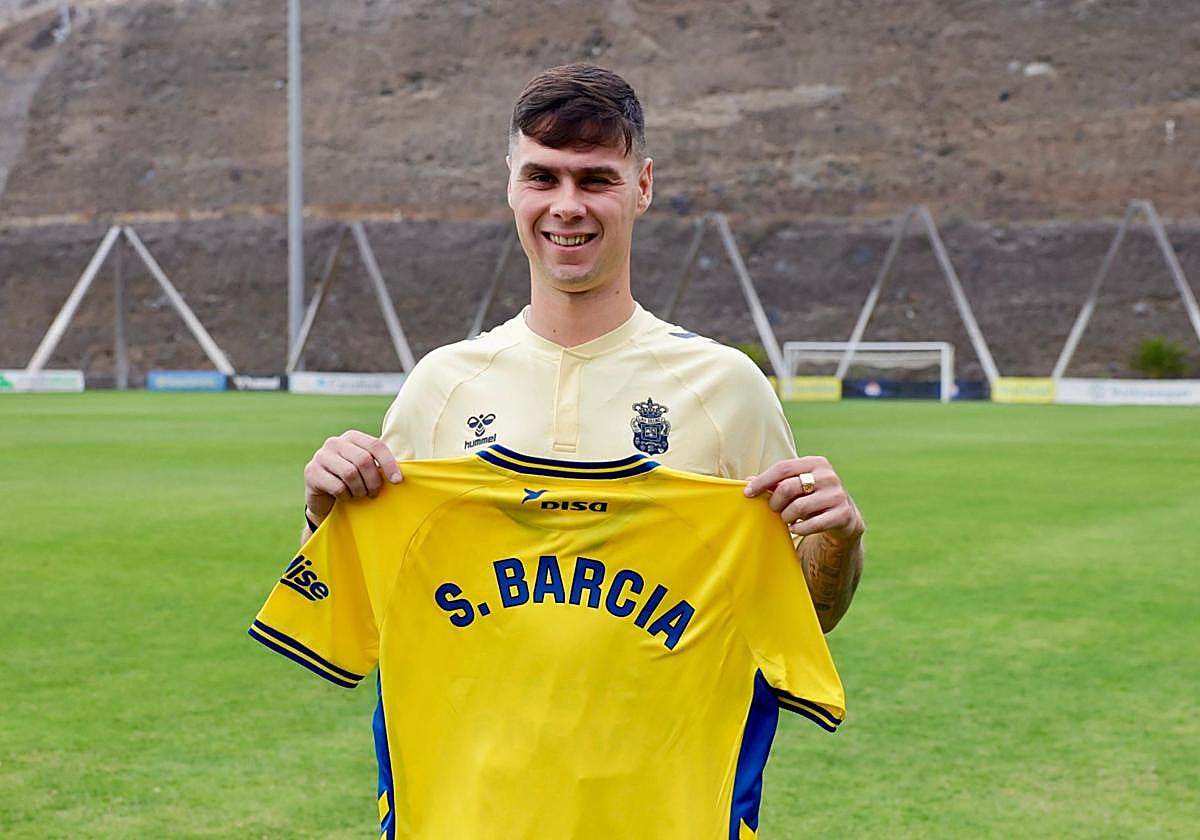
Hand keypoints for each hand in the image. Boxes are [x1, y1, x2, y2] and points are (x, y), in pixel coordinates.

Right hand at [303, 430, 400, 522]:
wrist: (325, 500)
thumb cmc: (353, 483)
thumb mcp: (367, 470)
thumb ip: (380, 465)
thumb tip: (401, 475)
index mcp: (352, 437)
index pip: (376, 445)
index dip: (389, 463)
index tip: (397, 481)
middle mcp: (335, 442)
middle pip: (364, 460)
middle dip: (373, 481)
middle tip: (374, 493)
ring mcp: (321, 455)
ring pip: (350, 473)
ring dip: (359, 490)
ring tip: (359, 495)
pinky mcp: (311, 471)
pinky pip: (337, 486)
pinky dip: (345, 496)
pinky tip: (344, 497)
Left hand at [744, 456, 864, 544]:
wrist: (844, 517)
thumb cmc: (811, 497)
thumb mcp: (796, 486)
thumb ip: (775, 482)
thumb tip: (747, 480)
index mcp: (816, 463)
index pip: (783, 468)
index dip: (762, 480)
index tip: (747, 493)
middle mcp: (828, 476)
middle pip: (788, 488)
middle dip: (775, 502)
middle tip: (774, 509)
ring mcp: (838, 495)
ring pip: (798, 508)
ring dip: (786, 516)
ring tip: (787, 518)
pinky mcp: (843, 514)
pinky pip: (812, 524)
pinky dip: (798, 528)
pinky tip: (795, 528)